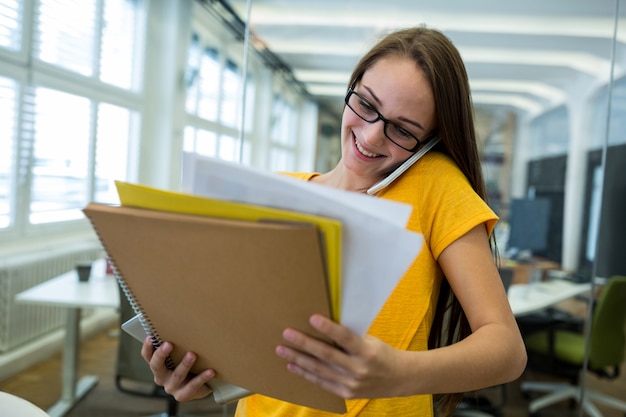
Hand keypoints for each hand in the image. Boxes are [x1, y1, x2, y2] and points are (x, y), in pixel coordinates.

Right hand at [140, 337, 215, 401]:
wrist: (201, 385)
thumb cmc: (190, 364)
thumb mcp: (181, 354)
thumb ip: (179, 343)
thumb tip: (184, 320)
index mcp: (158, 365)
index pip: (148, 356)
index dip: (148, 346)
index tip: (151, 336)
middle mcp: (162, 377)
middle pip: (156, 366)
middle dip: (161, 354)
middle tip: (169, 344)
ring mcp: (172, 387)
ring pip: (177, 375)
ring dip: (184, 364)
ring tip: (192, 354)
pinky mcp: (183, 395)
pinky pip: (193, 386)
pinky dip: (202, 377)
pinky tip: (210, 370)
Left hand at [275, 314, 409, 398]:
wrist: (399, 379)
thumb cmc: (382, 353)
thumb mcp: (371, 341)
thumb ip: (350, 337)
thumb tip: (323, 325)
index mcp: (367, 352)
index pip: (345, 338)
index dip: (328, 328)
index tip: (311, 318)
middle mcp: (359, 370)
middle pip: (326, 355)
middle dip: (304, 344)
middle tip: (286, 333)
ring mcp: (351, 384)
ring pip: (319, 370)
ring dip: (298, 359)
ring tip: (282, 350)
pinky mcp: (346, 393)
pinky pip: (322, 383)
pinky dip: (306, 374)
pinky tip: (293, 366)